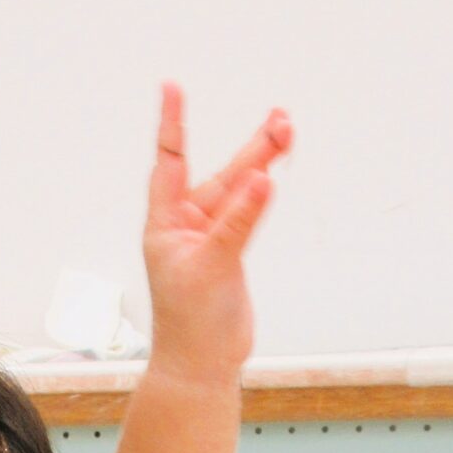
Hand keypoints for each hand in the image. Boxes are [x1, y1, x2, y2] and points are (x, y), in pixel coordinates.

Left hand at [142, 82, 291, 383]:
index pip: (169, 162)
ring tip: (287, 130)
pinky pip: (247, 215)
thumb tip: (262, 179)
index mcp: (166, 224)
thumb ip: (239, 221)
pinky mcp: (229, 256)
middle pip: (219, 173)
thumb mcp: (214, 266)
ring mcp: (210, 240)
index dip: (172, 125)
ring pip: (239, 192)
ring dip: (261, 164)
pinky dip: (261, 196)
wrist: (201, 365)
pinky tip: (275, 171)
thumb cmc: (190, 324)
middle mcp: (186, 227)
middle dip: (249, 148)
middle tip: (281, 120)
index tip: (172, 87)